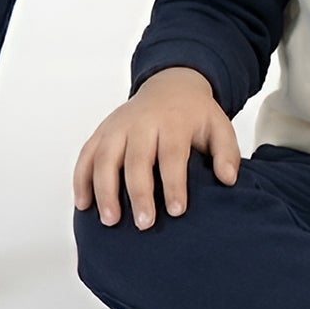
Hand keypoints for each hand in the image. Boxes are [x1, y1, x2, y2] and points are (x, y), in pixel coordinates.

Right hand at [72, 68, 239, 229]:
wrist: (171, 84)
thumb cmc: (194, 115)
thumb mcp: (219, 126)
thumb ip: (226, 152)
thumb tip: (228, 179)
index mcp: (173, 121)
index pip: (172, 154)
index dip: (174, 183)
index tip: (177, 211)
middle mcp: (142, 122)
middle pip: (136, 158)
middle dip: (139, 192)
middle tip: (144, 224)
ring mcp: (118, 126)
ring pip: (105, 157)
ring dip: (104, 189)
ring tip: (110, 220)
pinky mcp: (102, 131)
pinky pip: (86, 155)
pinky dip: (81, 179)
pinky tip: (83, 205)